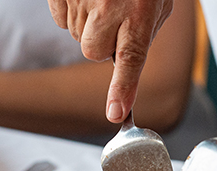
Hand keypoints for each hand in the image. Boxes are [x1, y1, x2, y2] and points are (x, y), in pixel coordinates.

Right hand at [48, 0, 172, 121]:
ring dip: (88, 25)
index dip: (122, 89)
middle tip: (114, 18)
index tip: (116, 113)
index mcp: (139, 11)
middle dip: (102, 43)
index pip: (130, 59)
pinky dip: (69, 11)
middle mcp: (109, 7)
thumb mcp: (156, 2)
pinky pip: (60, 19)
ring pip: (77, 37)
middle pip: (94, 52)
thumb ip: (144, 31)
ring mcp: (82, 0)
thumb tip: (128, 60)